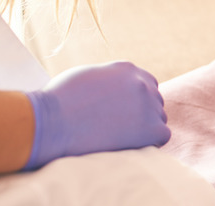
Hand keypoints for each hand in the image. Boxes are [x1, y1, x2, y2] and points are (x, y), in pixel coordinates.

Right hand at [24, 62, 169, 169]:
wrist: (52, 122)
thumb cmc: (58, 101)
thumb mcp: (87, 76)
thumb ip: (108, 79)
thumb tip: (112, 89)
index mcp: (127, 69)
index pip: (146, 83)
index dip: (135, 100)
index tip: (124, 112)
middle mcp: (142, 83)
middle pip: (154, 100)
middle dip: (141, 113)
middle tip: (121, 128)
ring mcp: (148, 104)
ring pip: (158, 118)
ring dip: (145, 128)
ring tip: (120, 138)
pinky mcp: (151, 128)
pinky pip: (162, 135)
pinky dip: (151, 142)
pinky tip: (132, 146)